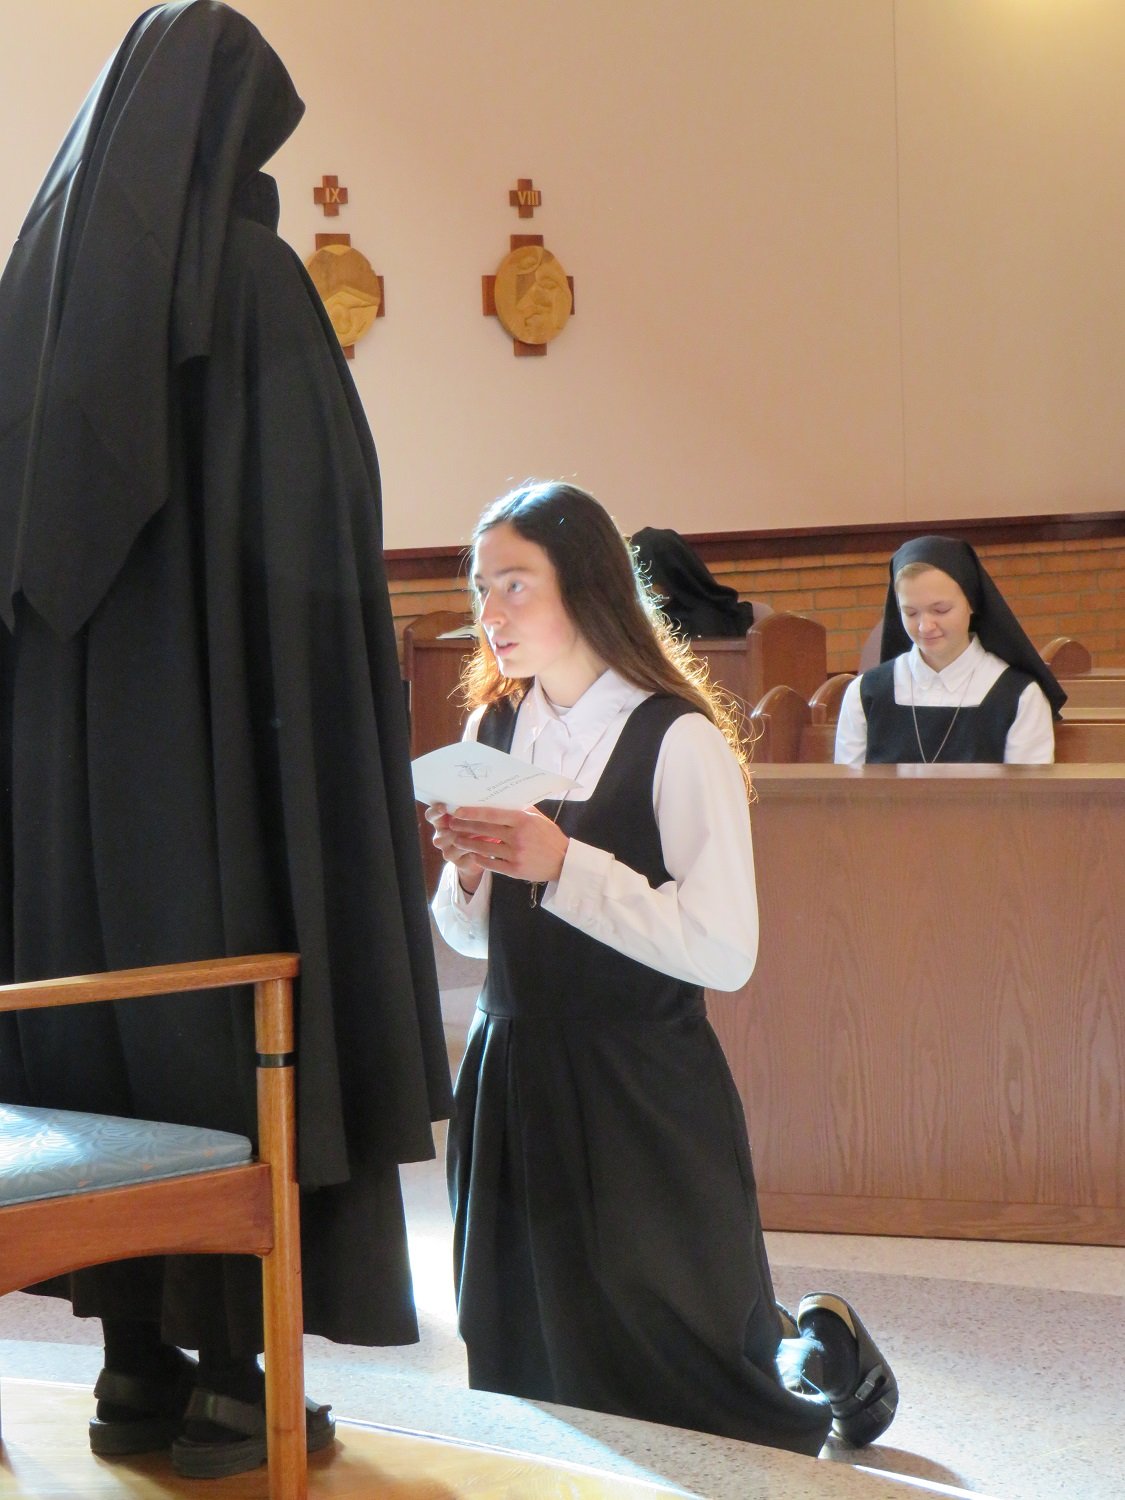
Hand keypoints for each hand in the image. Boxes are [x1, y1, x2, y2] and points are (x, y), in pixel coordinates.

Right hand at [424, 803, 485, 893]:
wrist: (481, 854)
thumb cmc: (477, 829)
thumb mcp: (472, 817)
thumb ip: (469, 808)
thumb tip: (478, 797)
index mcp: (441, 822)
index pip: (431, 815)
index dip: (436, 811)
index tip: (444, 807)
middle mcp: (440, 837)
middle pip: (445, 830)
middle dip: (463, 825)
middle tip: (477, 819)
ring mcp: (447, 851)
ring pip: (458, 842)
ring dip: (473, 836)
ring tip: (488, 830)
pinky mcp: (458, 862)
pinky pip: (468, 853)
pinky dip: (479, 847)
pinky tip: (489, 843)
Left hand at [446, 804, 568, 885]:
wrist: (564, 863)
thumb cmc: (550, 838)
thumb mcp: (539, 818)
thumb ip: (521, 809)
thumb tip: (500, 799)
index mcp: (523, 820)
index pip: (492, 814)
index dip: (472, 813)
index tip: (458, 811)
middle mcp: (518, 836)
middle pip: (484, 830)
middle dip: (465, 827)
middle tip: (452, 824)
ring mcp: (515, 854)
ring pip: (484, 848)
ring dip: (467, 844)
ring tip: (457, 840)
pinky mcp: (514, 870)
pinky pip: (491, 863)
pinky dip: (480, 859)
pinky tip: (472, 855)